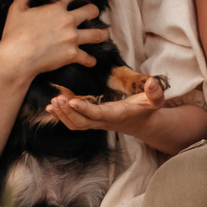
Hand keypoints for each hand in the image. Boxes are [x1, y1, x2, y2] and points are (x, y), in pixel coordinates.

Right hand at [0, 0, 110, 77]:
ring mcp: (73, 38)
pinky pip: (87, 58)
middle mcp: (68, 20)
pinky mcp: (72, 55)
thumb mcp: (17, 9)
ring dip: (103, 34)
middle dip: (94, 11)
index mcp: (56, 8)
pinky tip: (92, 61)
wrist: (18, 57)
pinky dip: (90, 60)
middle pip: (90, 11)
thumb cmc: (15, 34)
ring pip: (96, 34)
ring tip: (105, 34)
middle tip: (94, 13)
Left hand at [48, 75, 166, 133]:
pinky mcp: (91, 121)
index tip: (72, 102)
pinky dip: (61, 116)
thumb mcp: (156, 101)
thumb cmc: (147, 109)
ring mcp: (96, 123)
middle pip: (82, 122)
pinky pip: (73, 123)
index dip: (85, 110)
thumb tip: (152, 82)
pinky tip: (51, 107)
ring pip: (76, 125)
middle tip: (57, 99)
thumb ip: (155, 92)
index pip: (98, 114)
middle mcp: (104, 122)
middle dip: (68, 113)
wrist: (142, 123)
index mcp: (117, 115)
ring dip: (62, 115)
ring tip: (53, 102)